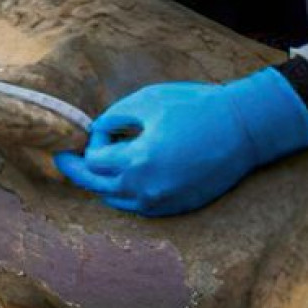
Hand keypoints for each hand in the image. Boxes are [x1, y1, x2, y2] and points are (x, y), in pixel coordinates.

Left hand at [54, 68, 307, 216]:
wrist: (244, 129)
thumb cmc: (196, 107)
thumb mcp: (148, 100)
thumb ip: (115, 117)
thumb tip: (98, 131)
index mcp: (138, 162)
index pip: (94, 162)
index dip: (93, 142)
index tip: (102, 128)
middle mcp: (147, 190)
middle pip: (98, 188)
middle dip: (79, 172)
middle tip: (63, 161)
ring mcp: (164, 203)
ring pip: (118, 201)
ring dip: (105, 184)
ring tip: (99, 166)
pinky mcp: (179, 207)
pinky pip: (141, 207)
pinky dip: (128, 194)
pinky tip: (127, 177)